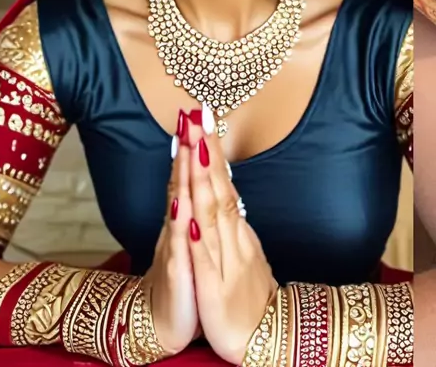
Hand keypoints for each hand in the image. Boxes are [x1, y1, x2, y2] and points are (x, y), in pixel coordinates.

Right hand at [143, 111, 198, 353]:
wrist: (164, 322)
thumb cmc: (182, 278)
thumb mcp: (190, 237)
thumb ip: (192, 205)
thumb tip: (198, 174)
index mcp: (186, 217)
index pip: (190, 174)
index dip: (194, 145)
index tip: (198, 113)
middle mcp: (177, 225)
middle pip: (183, 180)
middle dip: (188, 147)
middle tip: (190, 114)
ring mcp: (175, 246)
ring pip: (179, 204)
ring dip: (183, 174)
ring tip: (186, 144)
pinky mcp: (176, 271)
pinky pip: (178, 244)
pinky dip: (180, 223)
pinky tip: (181, 204)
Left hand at [187, 117, 276, 363]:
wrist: (265, 340)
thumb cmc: (248, 295)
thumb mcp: (240, 248)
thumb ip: (230, 218)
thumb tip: (224, 185)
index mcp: (234, 228)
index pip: (221, 179)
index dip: (210, 148)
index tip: (201, 115)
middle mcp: (231, 236)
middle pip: (217, 186)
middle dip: (205, 149)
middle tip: (197, 114)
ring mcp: (223, 259)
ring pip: (211, 212)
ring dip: (201, 178)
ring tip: (194, 145)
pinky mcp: (214, 286)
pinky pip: (203, 255)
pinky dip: (197, 231)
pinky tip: (189, 210)